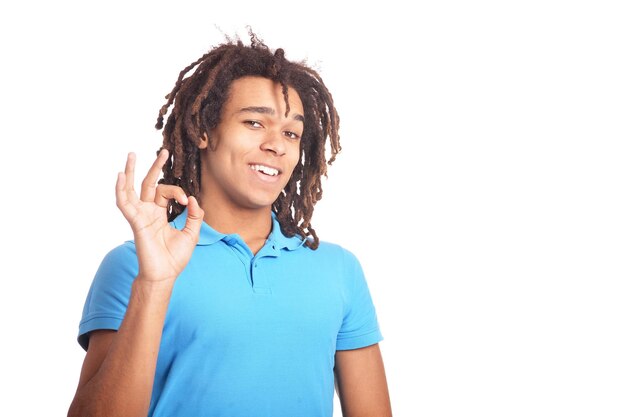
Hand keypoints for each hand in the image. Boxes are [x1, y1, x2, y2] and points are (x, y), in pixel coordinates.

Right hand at [115, 150, 203, 281]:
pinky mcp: (136, 222)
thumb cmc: (175, 257)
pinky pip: (125, 203)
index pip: (166, 192)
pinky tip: (120, 176)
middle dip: (155, 167)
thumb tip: (192, 198)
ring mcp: (141, 216)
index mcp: (160, 214)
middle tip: (163, 151)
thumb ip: (194, 215)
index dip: (177, 191)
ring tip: (131, 154)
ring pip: (133, 189)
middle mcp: (148, 212)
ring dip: (131, 172)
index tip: (186, 200)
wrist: (165, 275)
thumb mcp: (191, 233)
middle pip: (149, 184)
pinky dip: (121, 190)